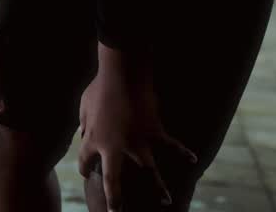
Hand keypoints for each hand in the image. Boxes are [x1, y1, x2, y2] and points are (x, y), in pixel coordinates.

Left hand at [77, 47, 196, 209]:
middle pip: (114, 182)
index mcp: (93, 141)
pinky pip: (172, 146)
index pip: (85, 163)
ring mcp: (137, 143)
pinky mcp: (155, 132)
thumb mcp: (84, 106)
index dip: (84, 169)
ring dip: (158, 187)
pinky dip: (183, 152)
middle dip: (115, 200)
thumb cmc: (99, 88)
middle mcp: (114, 148)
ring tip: (166, 201)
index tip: (86, 175)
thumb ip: (84, 122)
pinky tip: (193, 160)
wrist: (121, 76)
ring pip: (149, 172)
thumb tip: (82, 131)